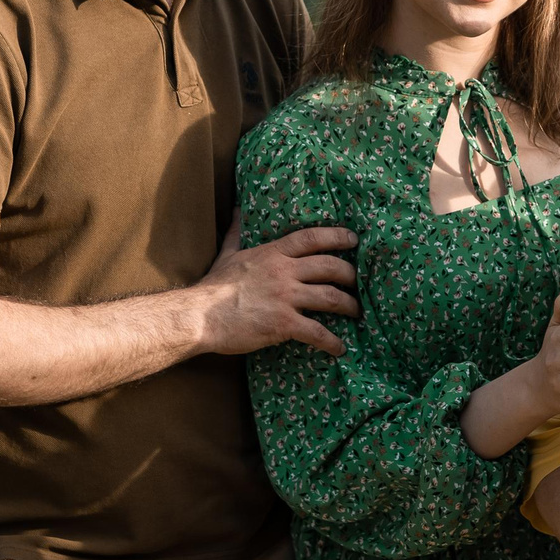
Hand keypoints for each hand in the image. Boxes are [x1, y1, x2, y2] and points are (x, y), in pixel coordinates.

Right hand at [199, 226, 359, 356]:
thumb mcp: (228, 254)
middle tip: (359, 283)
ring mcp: (286, 297)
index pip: (312, 238)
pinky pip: (317, 332)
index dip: (337, 237)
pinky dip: (332, 341)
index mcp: (273, 253)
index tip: (354, 239)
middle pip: (330, 266)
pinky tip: (340, 348)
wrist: (200, 315)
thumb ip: (237, 233)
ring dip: (349, 305)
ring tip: (357, 312)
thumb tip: (239, 211)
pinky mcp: (284, 323)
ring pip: (331, 297)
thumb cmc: (213, 287)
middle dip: (350, 275)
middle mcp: (284, 272)